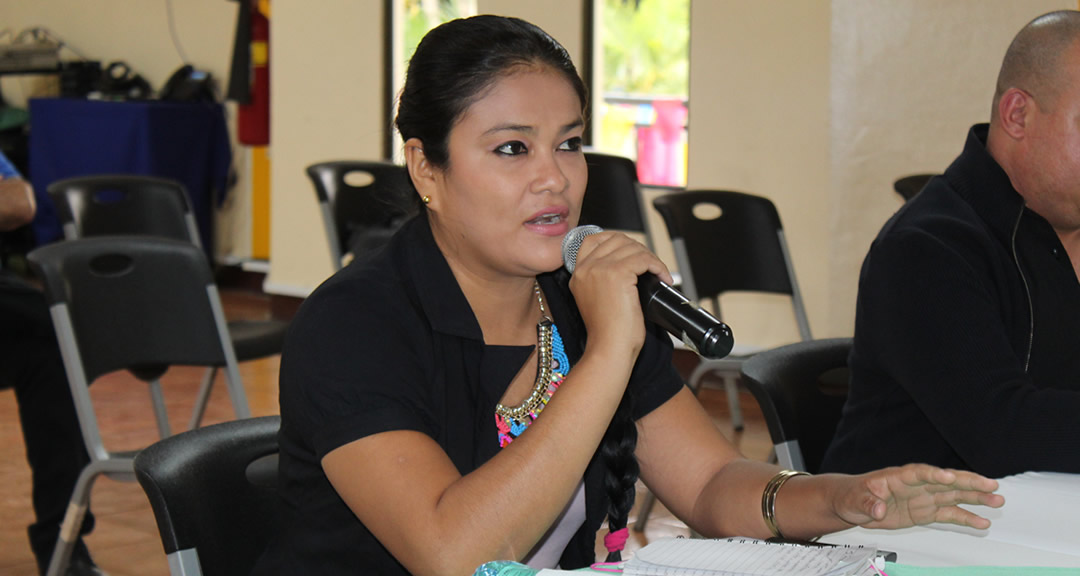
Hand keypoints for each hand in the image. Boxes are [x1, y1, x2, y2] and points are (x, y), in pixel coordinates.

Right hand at [568, 231, 672, 354]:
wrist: (609, 348)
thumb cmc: (608, 333)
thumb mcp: (597, 300)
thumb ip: (603, 280)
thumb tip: (629, 266)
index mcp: (578, 274)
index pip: (594, 240)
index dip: (616, 240)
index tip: (633, 251)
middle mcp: (586, 268)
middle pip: (616, 239)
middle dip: (638, 249)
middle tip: (650, 265)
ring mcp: (600, 269)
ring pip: (632, 248)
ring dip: (650, 258)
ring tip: (658, 273)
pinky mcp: (617, 274)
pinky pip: (644, 258)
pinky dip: (658, 266)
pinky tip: (662, 277)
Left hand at [836, 464, 1003, 529]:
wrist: (853, 503)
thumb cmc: (853, 495)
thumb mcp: (854, 499)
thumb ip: (867, 503)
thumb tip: (877, 509)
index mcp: (899, 476)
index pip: (919, 472)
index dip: (934, 474)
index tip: (949, 477)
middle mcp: (916, 485)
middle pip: (946, 481)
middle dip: (968, 482)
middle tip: (990, 484)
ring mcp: (923, 498)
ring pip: (954, 496)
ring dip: (975, 498)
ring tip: (997, 500)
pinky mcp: (925, 512)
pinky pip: (949, 514)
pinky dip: (965, 518)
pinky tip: (983, 522)